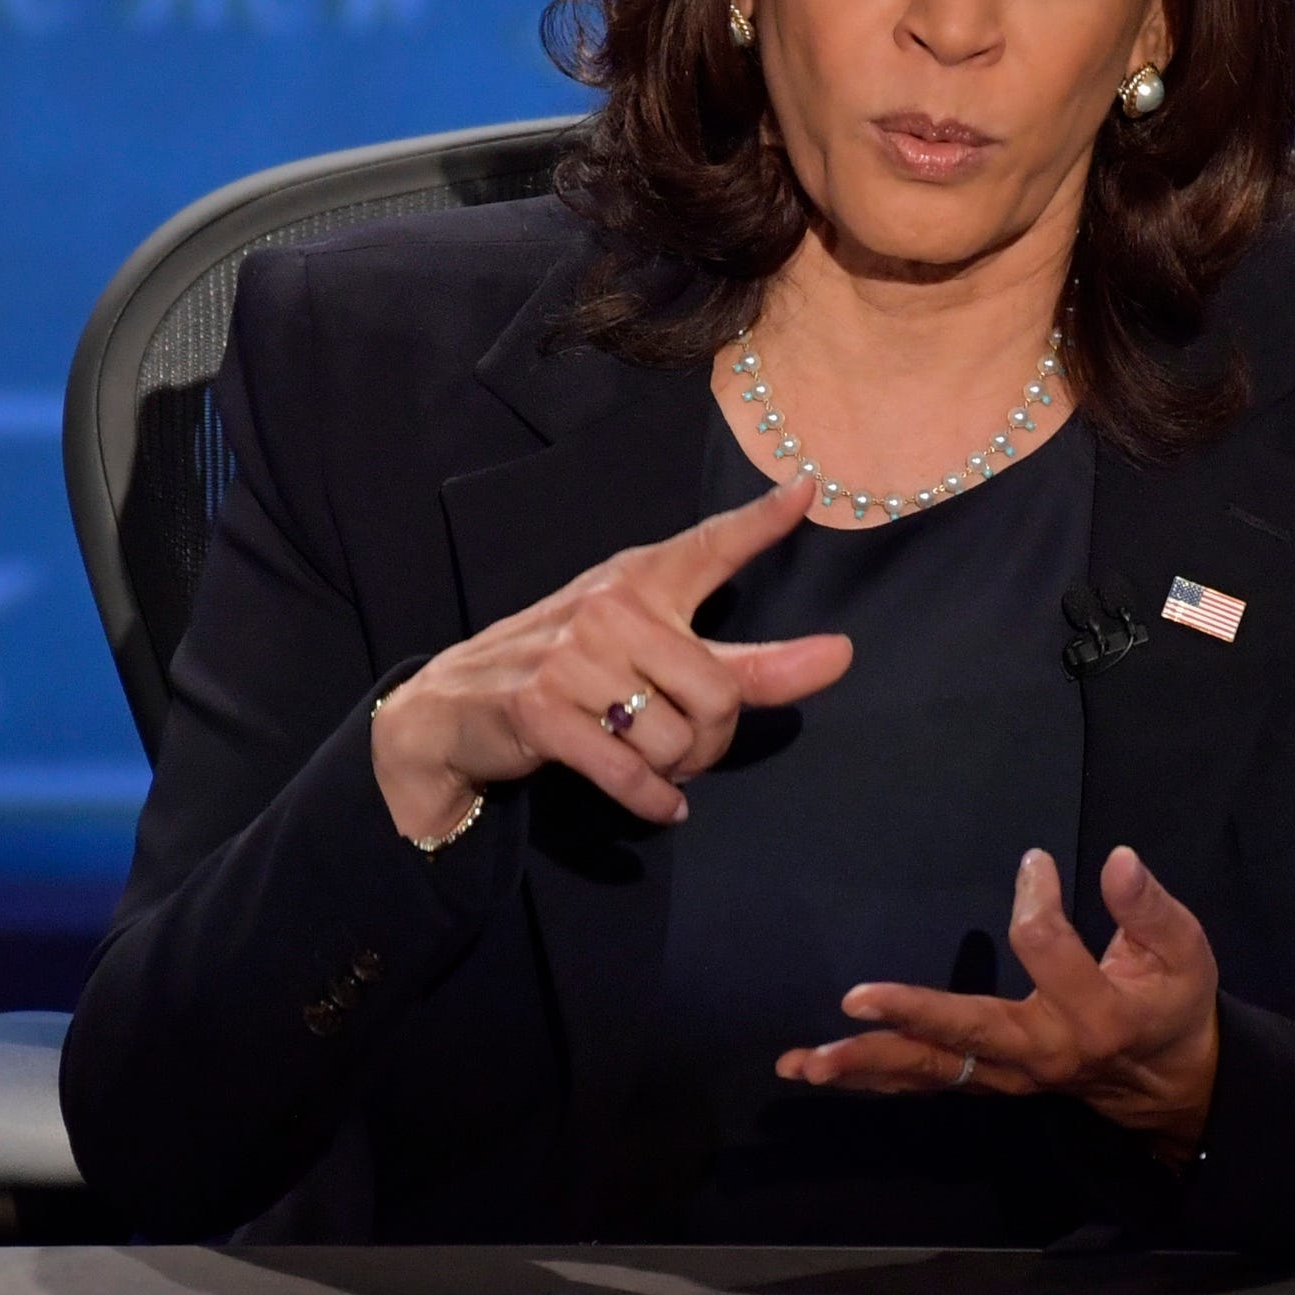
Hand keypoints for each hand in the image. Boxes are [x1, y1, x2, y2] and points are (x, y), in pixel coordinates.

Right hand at [369, 476, 851, 841]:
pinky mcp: (543, 710)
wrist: (455, 705)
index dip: (761, 519)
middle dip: (715, 743)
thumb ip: (742, 660)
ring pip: (677, 740)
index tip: (807, 487)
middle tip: (690, 752)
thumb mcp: (648, 648)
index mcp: (640, 578)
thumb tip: (839, 656)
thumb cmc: (567, 670)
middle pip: (719, 693)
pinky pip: (631, 772)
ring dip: (679, 774)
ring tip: (656, 767)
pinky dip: (656, 802)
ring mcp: (572, 657)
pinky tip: (663, 807)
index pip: (710, 544)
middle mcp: (610, 607)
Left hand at [775, 845, 1220, 1152]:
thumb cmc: (1172, 1004)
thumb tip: (1118, 858)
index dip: (1036, 898)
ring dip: (867, 1066)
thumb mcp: (1183, 952)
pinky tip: (811, 1069)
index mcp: (1095, 1015)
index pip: (1047, 947)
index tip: (1034, 862)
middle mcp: (1042, 1053)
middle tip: (852, 1001)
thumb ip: (1149, 908)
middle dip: (909, 1018)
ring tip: (803, 1061)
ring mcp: (1008, 1076)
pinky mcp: (987, 1082)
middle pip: (967, 1035)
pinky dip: (869, 1077)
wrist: (1171, 1086)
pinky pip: (924, 1080)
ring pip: (932, 1071)